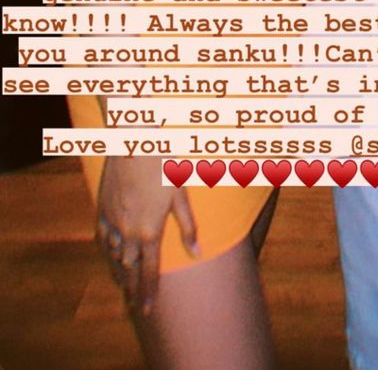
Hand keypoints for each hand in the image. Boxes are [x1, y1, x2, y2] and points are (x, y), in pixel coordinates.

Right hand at [97, 156, 198, 311]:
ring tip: (124, 285)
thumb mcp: (180, 195)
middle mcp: (128, 232)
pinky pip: (103, 239)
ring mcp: (113, 223)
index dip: (148, 292)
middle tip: (134, 305)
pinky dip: (108, 252)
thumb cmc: (162, 167)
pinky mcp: (102, 211)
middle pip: (129, 269)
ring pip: (115, 256)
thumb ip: (188, 226)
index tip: (146, 310)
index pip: (149, 271)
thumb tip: (197, 252)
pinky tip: (111, 257)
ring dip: (120, 272)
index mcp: (150, 231)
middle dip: (132, 288)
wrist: (133, 145)